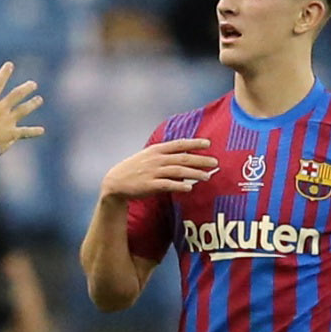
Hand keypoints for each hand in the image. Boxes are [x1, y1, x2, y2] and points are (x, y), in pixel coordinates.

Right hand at [0, 62, 44, 152]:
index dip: (4, 73)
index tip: (10, 64)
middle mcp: (1, 109)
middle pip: (17, 95)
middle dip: (26, 88)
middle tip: (33, 84)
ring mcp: (8, 121)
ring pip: (24, 110)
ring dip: (33, 104)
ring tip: (39, 99)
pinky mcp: (12, 133)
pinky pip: (25, 132)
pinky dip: (34, 131)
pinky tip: (42, 130)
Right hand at [99, 138, 215, 201]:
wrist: (115, 182)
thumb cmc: (134, 168)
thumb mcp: (147, 156)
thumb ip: (164, 155)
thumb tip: (183, 156)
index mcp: (156, 150)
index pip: (179, 144)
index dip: (194, 143)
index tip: (208, 143)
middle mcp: (156, 160)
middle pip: (183, 158)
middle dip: (200, 160)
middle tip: (214, 162)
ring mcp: (153, 172)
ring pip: (179, 171)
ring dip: (194, 174)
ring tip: (207, 177)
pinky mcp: (150, 185)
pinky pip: (168, 185)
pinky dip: (179, 186)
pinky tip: (189, 188)